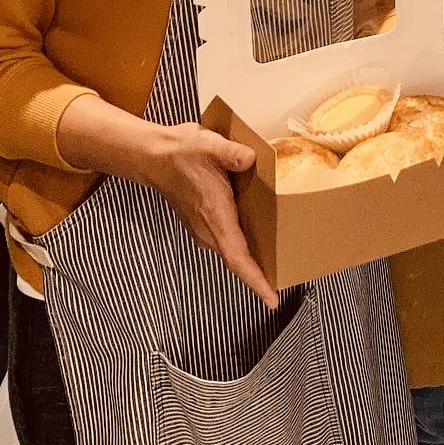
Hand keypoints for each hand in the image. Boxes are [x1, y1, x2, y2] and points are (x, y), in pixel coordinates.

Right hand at [139, 123, 277, 306]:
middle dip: (261, 275)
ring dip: (253, 262)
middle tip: (288, 280)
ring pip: (233, 253)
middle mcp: (209, 228)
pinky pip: (228, 242)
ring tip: (280, 266)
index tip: (272, 299)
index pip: (237, 257)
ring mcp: (204, 228)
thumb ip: (231, 153)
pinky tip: (262, 239)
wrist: (154, 156)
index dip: (256, 280)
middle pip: (238, 261)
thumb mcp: (209, 145)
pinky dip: (244, 248)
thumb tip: (250, 158)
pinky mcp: (204, 223)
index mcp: (215, 215)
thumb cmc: (181, 152)